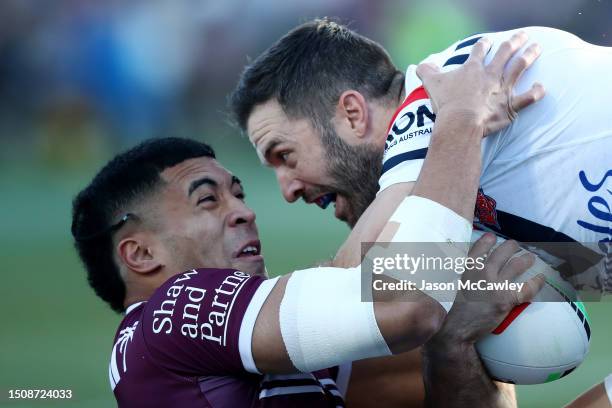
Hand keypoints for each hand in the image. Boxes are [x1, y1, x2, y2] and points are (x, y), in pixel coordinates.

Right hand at [416, 32, 545, 135]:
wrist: (461, 121)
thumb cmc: (446, 103)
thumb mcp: (431, 83)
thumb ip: (426, 71)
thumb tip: (421, 65)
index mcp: (472, 69)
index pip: (479, 52)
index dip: (483, 45)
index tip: (487, 41)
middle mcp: (491, 75)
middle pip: (505, 53)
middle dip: (513, 42)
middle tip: (522, 35)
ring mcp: (502, 90)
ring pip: (519, 67)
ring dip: (529, 56)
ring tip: (537, 47)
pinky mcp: (509, 106)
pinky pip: (527, 98)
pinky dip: (535, 92)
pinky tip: (542, 87)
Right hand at [435, 233, 545, 343]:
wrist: (455, 327)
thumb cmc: (450, 306)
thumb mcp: (451, 282)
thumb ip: (461, 270)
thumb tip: (464, 262)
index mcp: (467, 266)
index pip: (481, 245)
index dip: (489, 240)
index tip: (493, 238)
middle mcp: (482, 271)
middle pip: (503, 251)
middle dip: (512, 246)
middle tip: (515, 247)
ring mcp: (495, 284)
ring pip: (518, 265)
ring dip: (526, 259)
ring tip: (530, 258)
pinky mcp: (506, 300)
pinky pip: (527, 288)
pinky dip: (537, 282)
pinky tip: (541, 278)